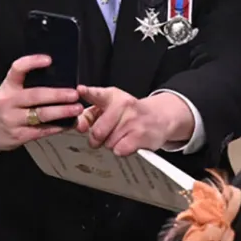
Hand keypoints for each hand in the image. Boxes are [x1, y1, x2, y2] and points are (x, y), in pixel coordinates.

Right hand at [0, 55, 83, 153]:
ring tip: (77, 108)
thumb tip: (58, 75)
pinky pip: (42, 131)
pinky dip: (58, 127)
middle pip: (35, 95)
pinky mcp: (19, 136)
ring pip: (41, 115)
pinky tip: (69, 123)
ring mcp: (13, 120)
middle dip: (57, 94)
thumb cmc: (5, 105)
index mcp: (7, 87)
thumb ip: (27, 84)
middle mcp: (8, 102)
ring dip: (62, 112)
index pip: (17, 70)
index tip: (48, 59)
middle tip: (74, 93)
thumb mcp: (9, 90)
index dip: (32, 62)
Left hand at [75, 85, 194, 156]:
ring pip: (108, 144)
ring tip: (123, 135)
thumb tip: (79, 125)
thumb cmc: (130, 114)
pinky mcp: (140, 134)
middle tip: (106, 134)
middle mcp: (123, 105)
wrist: (160, 117)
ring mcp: (132, 120)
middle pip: (97, 132)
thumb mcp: (112, 106)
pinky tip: (128, 141)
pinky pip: (119, 150)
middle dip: (97, 139)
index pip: (98, 94)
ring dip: (112, 144)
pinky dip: (121, 150)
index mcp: (113, 96)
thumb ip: (91, 114)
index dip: (88, 92)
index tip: (81, 90)